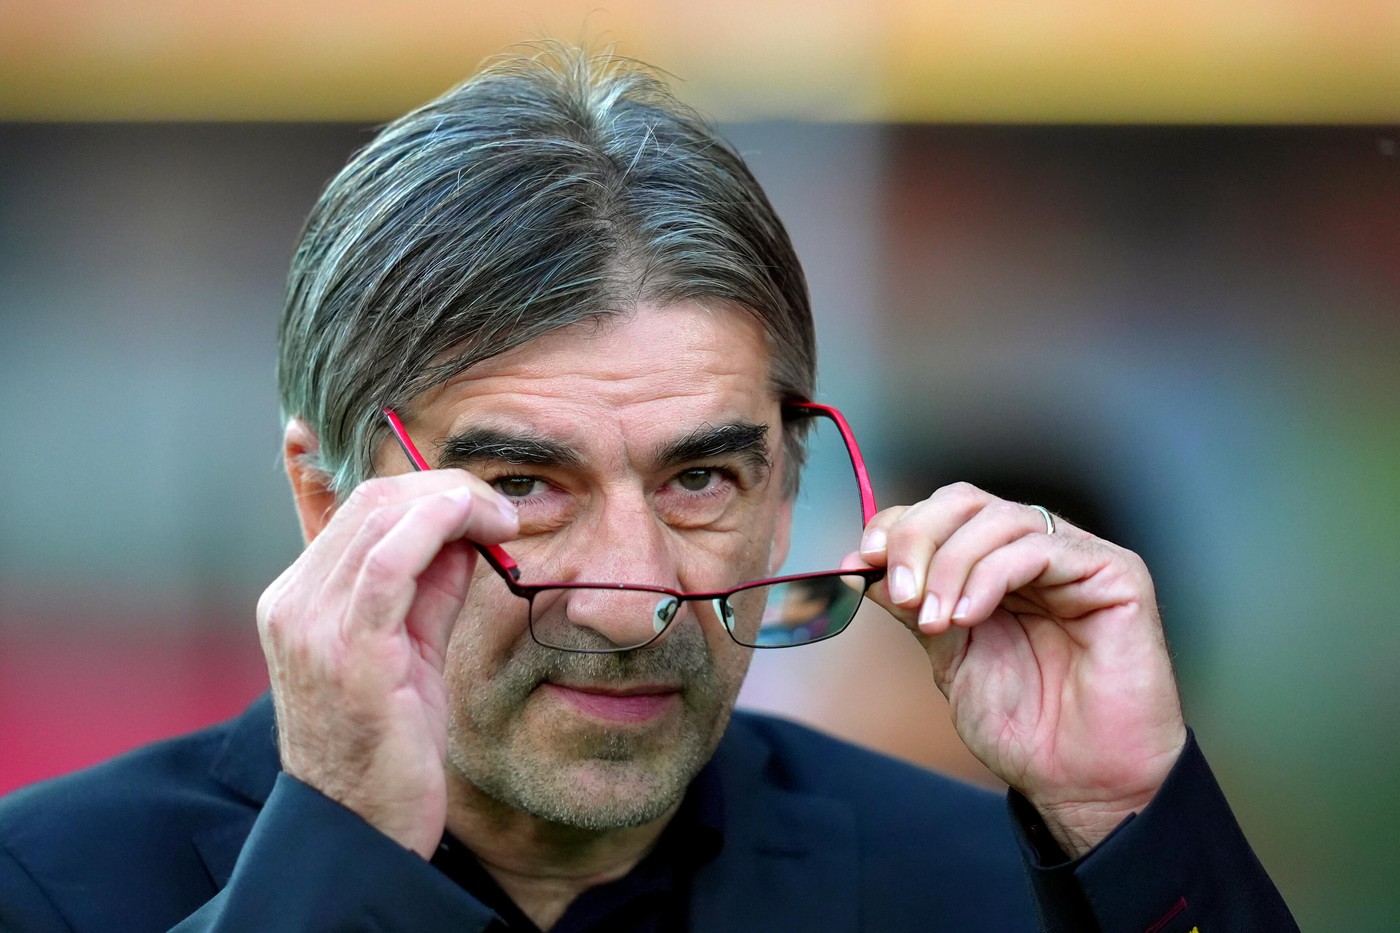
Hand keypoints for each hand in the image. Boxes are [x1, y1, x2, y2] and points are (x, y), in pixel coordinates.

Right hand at [256, 470, 518, 857]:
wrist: (361, 828)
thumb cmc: (389, 744)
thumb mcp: (409, 649)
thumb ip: (429, 588)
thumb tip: (466, 532)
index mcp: (298, 599)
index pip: (360, 507)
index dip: (428, 490)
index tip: (482, 505)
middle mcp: (292, 603)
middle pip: (371, 501)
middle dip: (447, 489)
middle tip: (500, 509)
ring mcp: (312, 626)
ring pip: (380, 519)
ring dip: (453, 503)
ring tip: (500, 518)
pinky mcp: (348, 654)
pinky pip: (389, 565)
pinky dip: (435, 527)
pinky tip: (475, 524)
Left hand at [856, 483, 1186, 857]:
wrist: (1082, 782)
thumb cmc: (1026, 727)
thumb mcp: (950, 658)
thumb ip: (916, 607)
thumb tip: (863, 563)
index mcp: (997, 567)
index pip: (942, 515)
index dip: (898, 527)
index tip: (862, 561)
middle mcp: (1036, 552)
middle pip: (965, 502)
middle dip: (918, 537)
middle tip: (901, 590)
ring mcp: (1076, 558)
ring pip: (999, 518)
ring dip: (951, 564)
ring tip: (936, 618)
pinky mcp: (1115, 573)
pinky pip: (1041, 548)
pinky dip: (991, 576)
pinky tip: (968, 615)